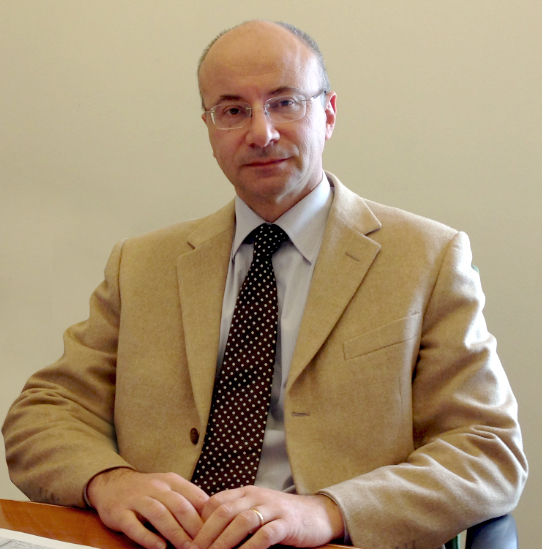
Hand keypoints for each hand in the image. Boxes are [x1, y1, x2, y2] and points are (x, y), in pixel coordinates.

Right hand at [87, 468, 208, 548]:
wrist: (111, 483)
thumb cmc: (147, 490)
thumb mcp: (169, 488)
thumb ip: (187, 499)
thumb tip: (212, 517)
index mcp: (171, 481)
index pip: (194, 496)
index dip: (206, 515)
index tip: (216, 531)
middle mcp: (155, 487)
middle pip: (179, 505)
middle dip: (193, 526)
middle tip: (203, 544)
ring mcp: (136, 499)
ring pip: (159, 513)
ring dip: (174, 532)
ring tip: (186, 548)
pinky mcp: (119, 512)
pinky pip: (133, 525)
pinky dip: (147, 537)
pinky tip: (159, 547)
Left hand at [188, 485, 343, 548]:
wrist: (317, 514)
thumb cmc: (282, 515)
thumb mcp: (257, 509)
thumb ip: (236, 514)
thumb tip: (207, 534)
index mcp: (246, 492)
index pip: (215, 501)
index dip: (200, 521)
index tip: (189, 542)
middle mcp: (256, 496)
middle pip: (224, 511)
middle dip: (206, 534)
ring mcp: (272, 508)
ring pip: (242, 521)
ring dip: (224, 542)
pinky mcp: (286, 523)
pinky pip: (265, 534)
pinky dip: (251, 547)